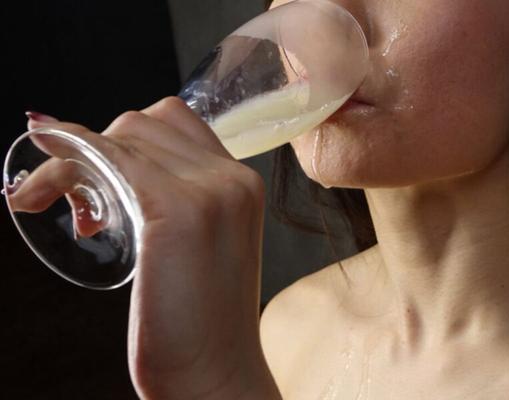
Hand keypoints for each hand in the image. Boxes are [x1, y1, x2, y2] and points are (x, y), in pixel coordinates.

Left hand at [17, 98, 280, 398]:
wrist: (216, 376)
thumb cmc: (199, 323)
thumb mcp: (197, 247)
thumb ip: (175, 203)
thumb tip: (109, 174)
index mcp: (241, 184)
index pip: (174, 124)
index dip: (124, 139)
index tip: (92, 171)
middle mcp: (233, 178)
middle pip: (144, 123)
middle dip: (95, 149)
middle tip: (73, 204)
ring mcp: (211, 190)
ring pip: (123, 135)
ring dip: (74, 159)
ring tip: (58, 207)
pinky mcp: (179, 210)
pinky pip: (111, 159)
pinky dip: (70, 160)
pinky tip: (40, 188)